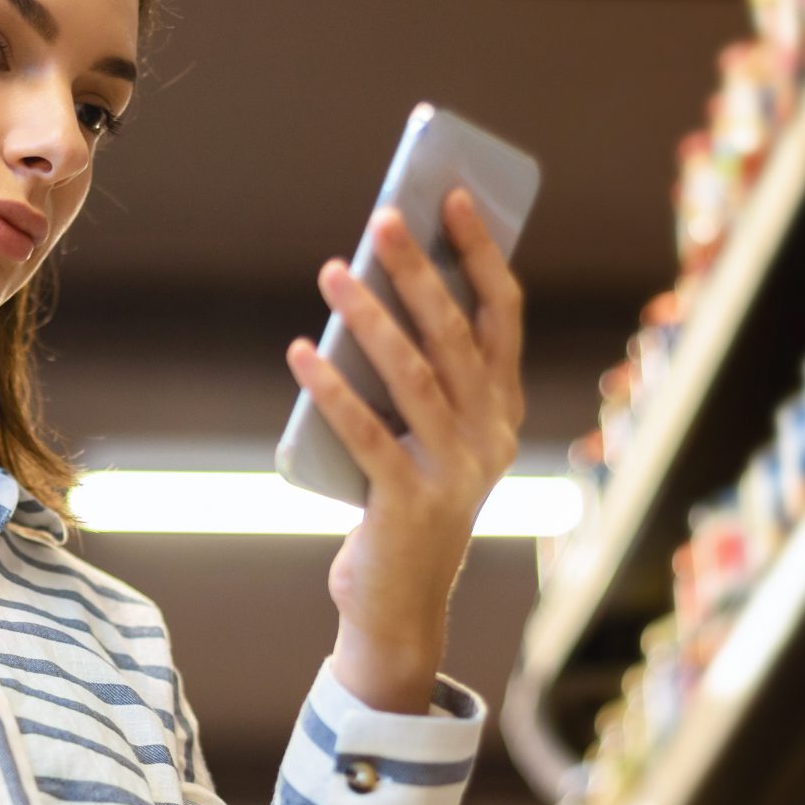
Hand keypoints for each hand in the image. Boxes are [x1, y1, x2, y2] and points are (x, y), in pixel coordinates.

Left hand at [286, 185, 525, 712]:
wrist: (399, 605)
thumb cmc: (402, 501)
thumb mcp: (423, 434)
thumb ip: (415, 377)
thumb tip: (371, 288)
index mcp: (501, 409)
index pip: (502, 315)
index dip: (481, 254)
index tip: (453, 198)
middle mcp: (490, 436)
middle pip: (457, 335)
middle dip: (420, 270)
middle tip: (384, 217)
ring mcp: (454, 472)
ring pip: (414, 376)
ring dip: (371, 317)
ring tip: (334, 270)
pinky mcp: (408, 505)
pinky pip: (367, 435)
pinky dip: (331, 390)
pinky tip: (301, 352)